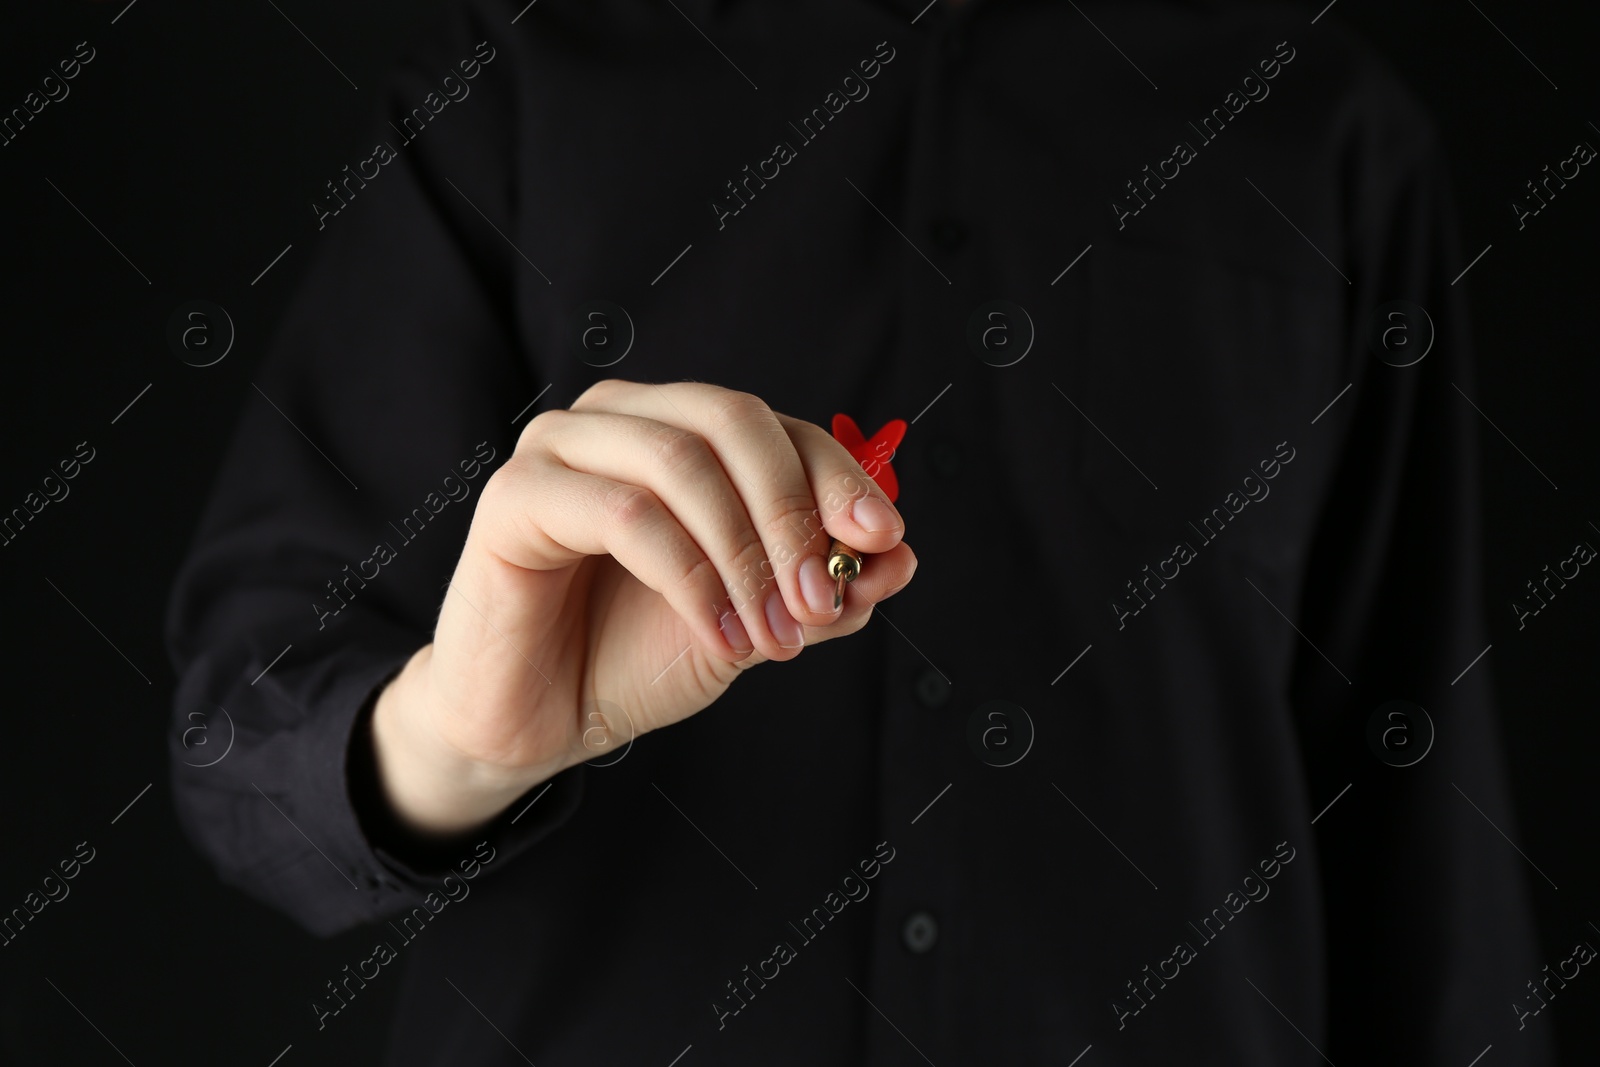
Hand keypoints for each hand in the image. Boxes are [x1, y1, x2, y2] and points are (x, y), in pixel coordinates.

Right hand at [370, 380, 916, 835]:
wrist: (535, 724)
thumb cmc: (632, 656)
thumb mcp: (752, 623)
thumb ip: (821, 589)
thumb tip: (899, 558)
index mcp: (677, 430)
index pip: (776, 426)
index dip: (838, 476)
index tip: (883, 539)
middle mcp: (619, 419)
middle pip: (731, 418)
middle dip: (794, 510)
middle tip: (820, 599)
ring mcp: (560, 446)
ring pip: (681, 462)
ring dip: (745, 555)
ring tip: (772, 635)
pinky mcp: (515, 495)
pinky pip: (626, 514)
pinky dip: (691, 578)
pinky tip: (719, 636)